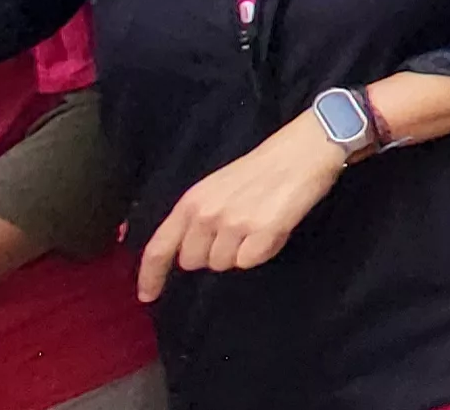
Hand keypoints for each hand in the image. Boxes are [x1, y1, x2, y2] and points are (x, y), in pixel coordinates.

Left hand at [135, 114, 347, 301]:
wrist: (301, 153)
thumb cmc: (259, 169)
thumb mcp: (214, 188)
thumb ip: (195, 217)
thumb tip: (183, 252)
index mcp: (191, 202)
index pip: (158, 247)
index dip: (150, 275)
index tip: (148, 295)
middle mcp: (207, 215)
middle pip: (193, 262)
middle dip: (210, 254)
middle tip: (233, 233)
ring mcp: (234, 224)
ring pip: (222, 264)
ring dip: (238, 252)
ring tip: (256, 226)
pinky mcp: (262, 232)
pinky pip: (250, 262)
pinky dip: (261, 251)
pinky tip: (271, 230)